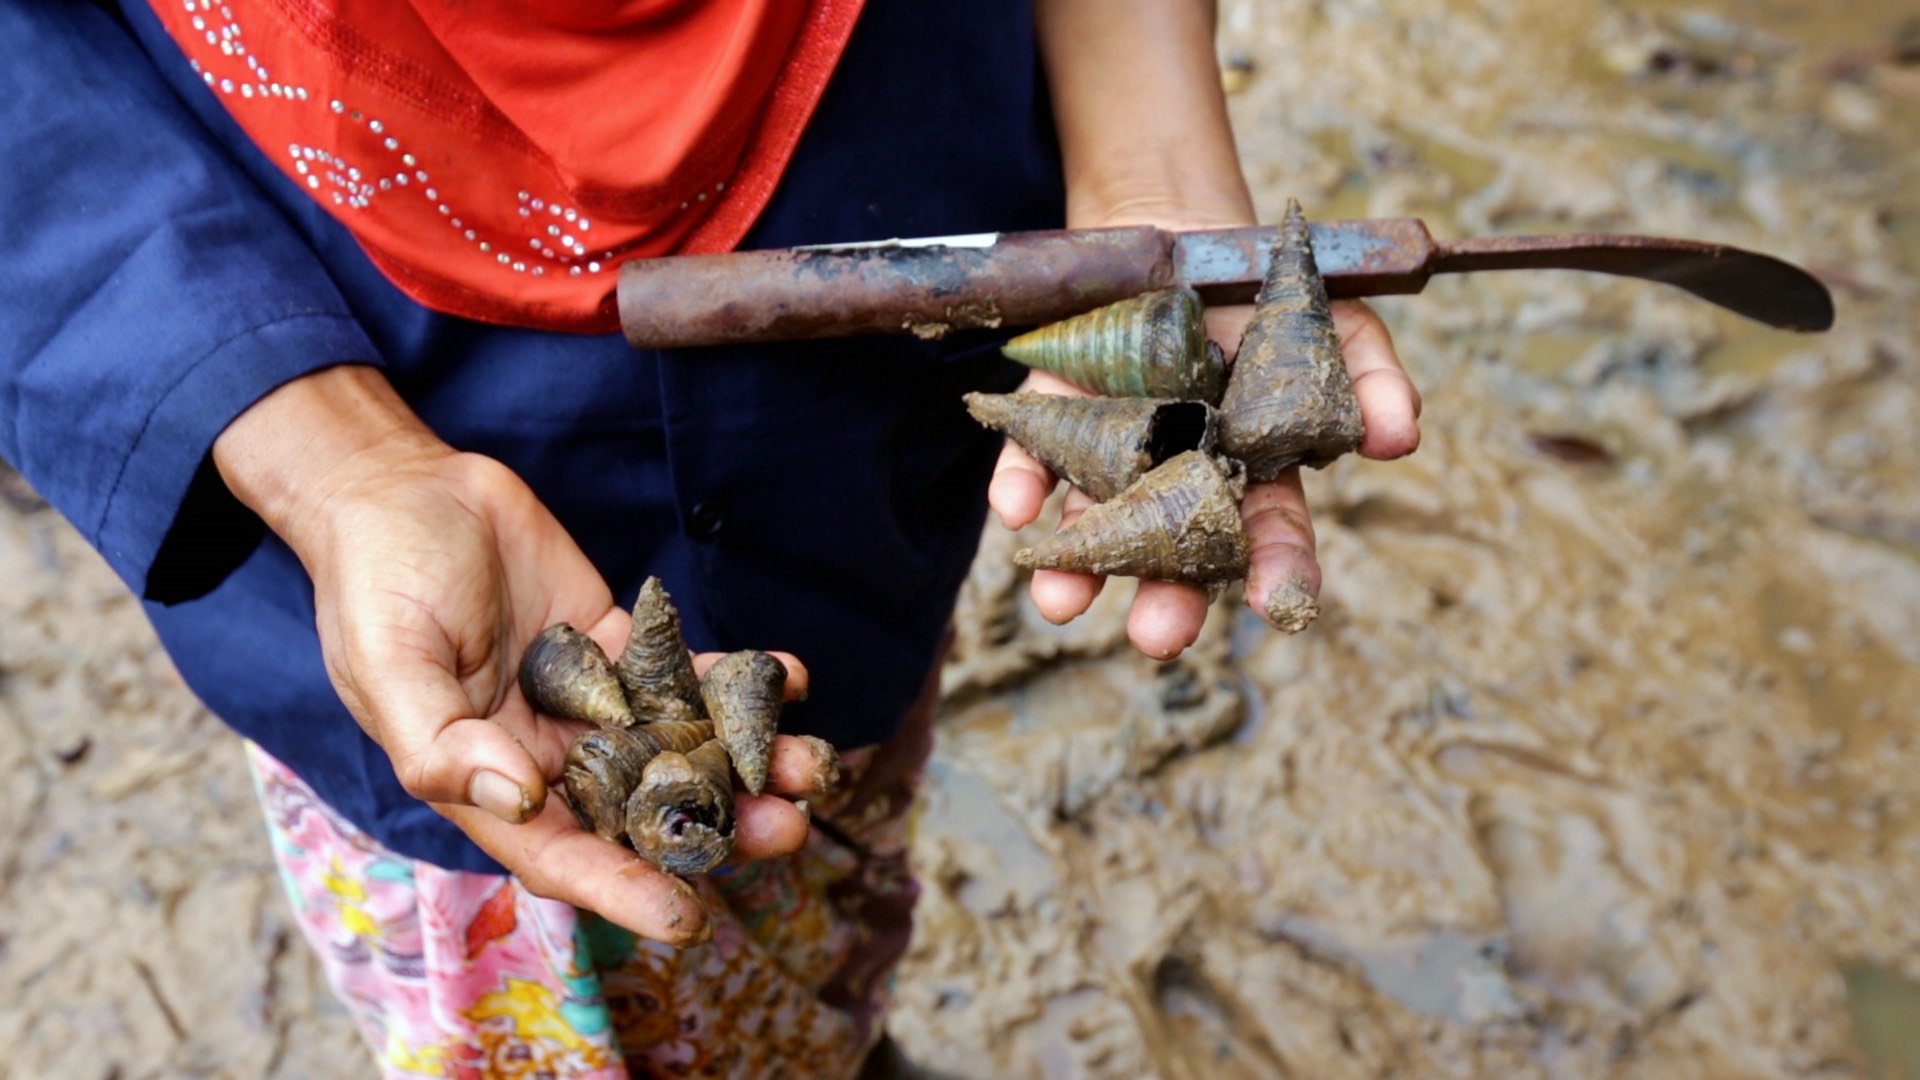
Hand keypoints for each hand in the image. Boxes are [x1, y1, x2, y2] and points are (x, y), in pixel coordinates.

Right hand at [214, 366, 834, 944]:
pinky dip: (737, 678)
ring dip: (747, 760)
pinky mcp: (620, 644)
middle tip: (789, 829)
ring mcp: (590, 700)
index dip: (624, 891)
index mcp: (488, 782)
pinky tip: (790, 676)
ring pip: (678, 747)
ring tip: (810, 762)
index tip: (689, 920)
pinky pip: (686, 671)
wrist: (401, 490)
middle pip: (643, 810)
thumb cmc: (376, 584)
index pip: (564, 855)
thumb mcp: (392, 667)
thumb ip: (443, 745)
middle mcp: (548, 754)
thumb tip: (522, 800)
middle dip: (718, 827)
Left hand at [987, 295, 1421, 658]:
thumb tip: (1402, 436)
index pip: (1269, 537)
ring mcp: (1114, 450)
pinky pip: (1033, 455)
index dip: (1276, 571)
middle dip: (1167, 598)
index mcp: (1252, 474)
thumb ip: (1371, 379)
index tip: (1278, 606)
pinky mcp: (1056, 411)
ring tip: (1060, 600)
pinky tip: (1014, 509)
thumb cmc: (1268, 299)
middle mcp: (1178, 480)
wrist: (1188, 234)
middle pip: (1174, 552)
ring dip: (1076, 565)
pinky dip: (1019, 483)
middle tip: (1159, 636)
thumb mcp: (1336, 325)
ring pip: (1094, 522)